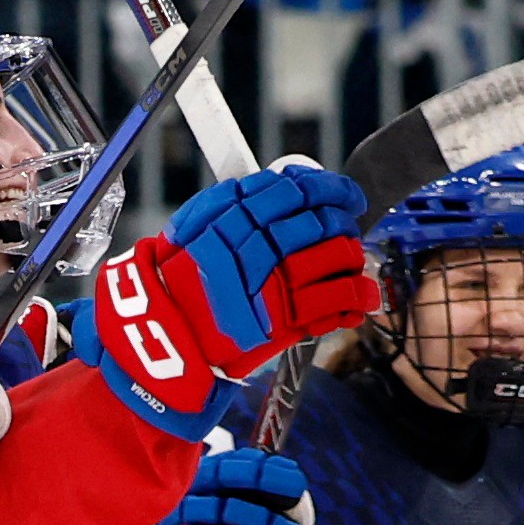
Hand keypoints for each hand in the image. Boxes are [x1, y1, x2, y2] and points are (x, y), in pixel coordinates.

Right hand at [85, 158, 378, 434]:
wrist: (163, 342)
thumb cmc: (178, 285)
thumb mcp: (188, 232)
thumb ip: (230, 205)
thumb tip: (285, 182)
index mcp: (226, 220)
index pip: (289, 190)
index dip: (326, 187)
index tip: (342, 193)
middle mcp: (250, 250)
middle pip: (317, 222)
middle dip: (341, 221)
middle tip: (347, 225)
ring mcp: (269, 289)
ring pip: (333, 258)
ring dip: (353, 257)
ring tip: (354, 261)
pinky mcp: (282, 326)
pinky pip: (333, 306)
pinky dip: (355, 300)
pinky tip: (360, 297)